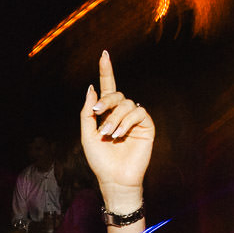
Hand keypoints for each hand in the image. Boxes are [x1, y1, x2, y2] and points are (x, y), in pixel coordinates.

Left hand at [79, 50, 153, 195]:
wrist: (114, 178)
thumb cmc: (100, 160)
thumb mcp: (86, 134)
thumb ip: (87, 112)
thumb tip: (91, 87)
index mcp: (107, 113)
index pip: (108, 87)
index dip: (106, 71)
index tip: (104, 54)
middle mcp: (122, 113)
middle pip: (116, 94)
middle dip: (105, 100)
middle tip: (97, 112)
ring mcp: (135, 119)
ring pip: (126, 103)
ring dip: (114, 118)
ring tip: (108, 135)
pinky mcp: (146, 126)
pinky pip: (138, 112)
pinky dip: (126, 122)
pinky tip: (119, 134)